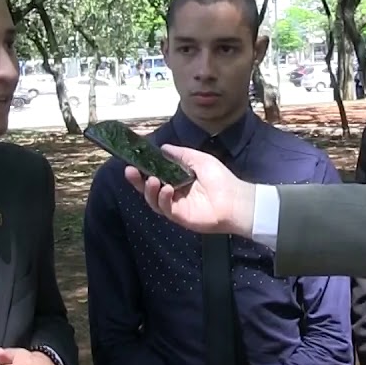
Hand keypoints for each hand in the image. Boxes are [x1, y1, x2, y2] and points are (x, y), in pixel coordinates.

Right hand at [123, 145, 256, 236]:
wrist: (235, 200)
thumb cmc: (221, 179)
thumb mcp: (199, 159)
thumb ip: (180, 154)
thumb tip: (163, 147)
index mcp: (178, 180)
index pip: (156, 174)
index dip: (144, 169)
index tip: (134, 160)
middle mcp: (174, 193)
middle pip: (149, 189)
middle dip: (137, 181)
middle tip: (130, 170)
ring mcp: (176, 206)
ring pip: (153, 200)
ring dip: (149, 190)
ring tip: (152, 179)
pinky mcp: (180, 217)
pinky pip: (164, 209)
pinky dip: (162, 199)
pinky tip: (166, 189)